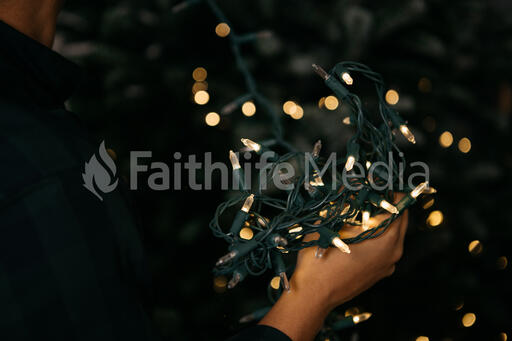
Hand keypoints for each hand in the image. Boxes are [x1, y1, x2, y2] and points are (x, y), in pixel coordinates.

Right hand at [259, 193, 408, 340]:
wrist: (312, 294)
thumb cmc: (320, 258)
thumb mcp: (329, 222)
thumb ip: (344, 202)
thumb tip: (349, 183)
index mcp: (386, 237)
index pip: (400, 204)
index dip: (390, 189)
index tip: (379, 180)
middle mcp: (393, 252)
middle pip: (399, 219)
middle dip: (388, 203)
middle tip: (371, 191)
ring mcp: (388, 265)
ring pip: (392, 235)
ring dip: (382, 220)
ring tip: (362, 210)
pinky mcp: (379, 273)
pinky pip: (384, 249)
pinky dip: (377, 237)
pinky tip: (358, 232)